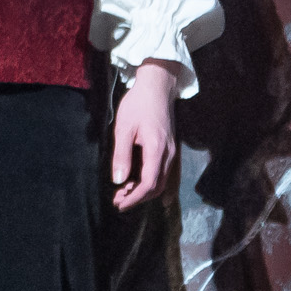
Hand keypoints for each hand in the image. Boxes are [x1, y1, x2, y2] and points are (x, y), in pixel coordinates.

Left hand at [110, 60, 179, 208]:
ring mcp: (171, 151)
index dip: (134, 198)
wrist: (157, 86)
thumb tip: (118, 180)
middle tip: (118, 201)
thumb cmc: (138, 104)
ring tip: (123, 192)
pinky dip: (149, 181)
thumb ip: (122, 155)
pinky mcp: (169, 148)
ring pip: (160, 181)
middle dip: (138, 198)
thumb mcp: (124, 128)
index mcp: (157, 149)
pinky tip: (134, 178)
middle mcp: (168, 154)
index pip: (149, 184)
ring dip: (143, 190)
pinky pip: (161, 172)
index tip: (119, 204)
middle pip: (157, 187)